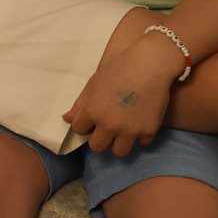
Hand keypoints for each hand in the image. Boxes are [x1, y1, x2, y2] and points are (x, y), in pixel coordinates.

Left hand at [63, 33, 180, 155]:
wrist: (148, 66)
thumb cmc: (117, 71)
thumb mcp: (92, 85)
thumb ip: (80, 105)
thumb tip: (67, 120)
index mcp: (92, 112)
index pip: (78, 130)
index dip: (83, 125)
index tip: (91, 120)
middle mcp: (109, 125)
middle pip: (97, 147)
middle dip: (99, 139)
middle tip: (106, 129)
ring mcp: (130, 131)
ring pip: (119, 152)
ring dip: (119, 143)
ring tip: (123, 131)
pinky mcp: (149, 132)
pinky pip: (141, 143)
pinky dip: (140, 135)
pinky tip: (140, 122)